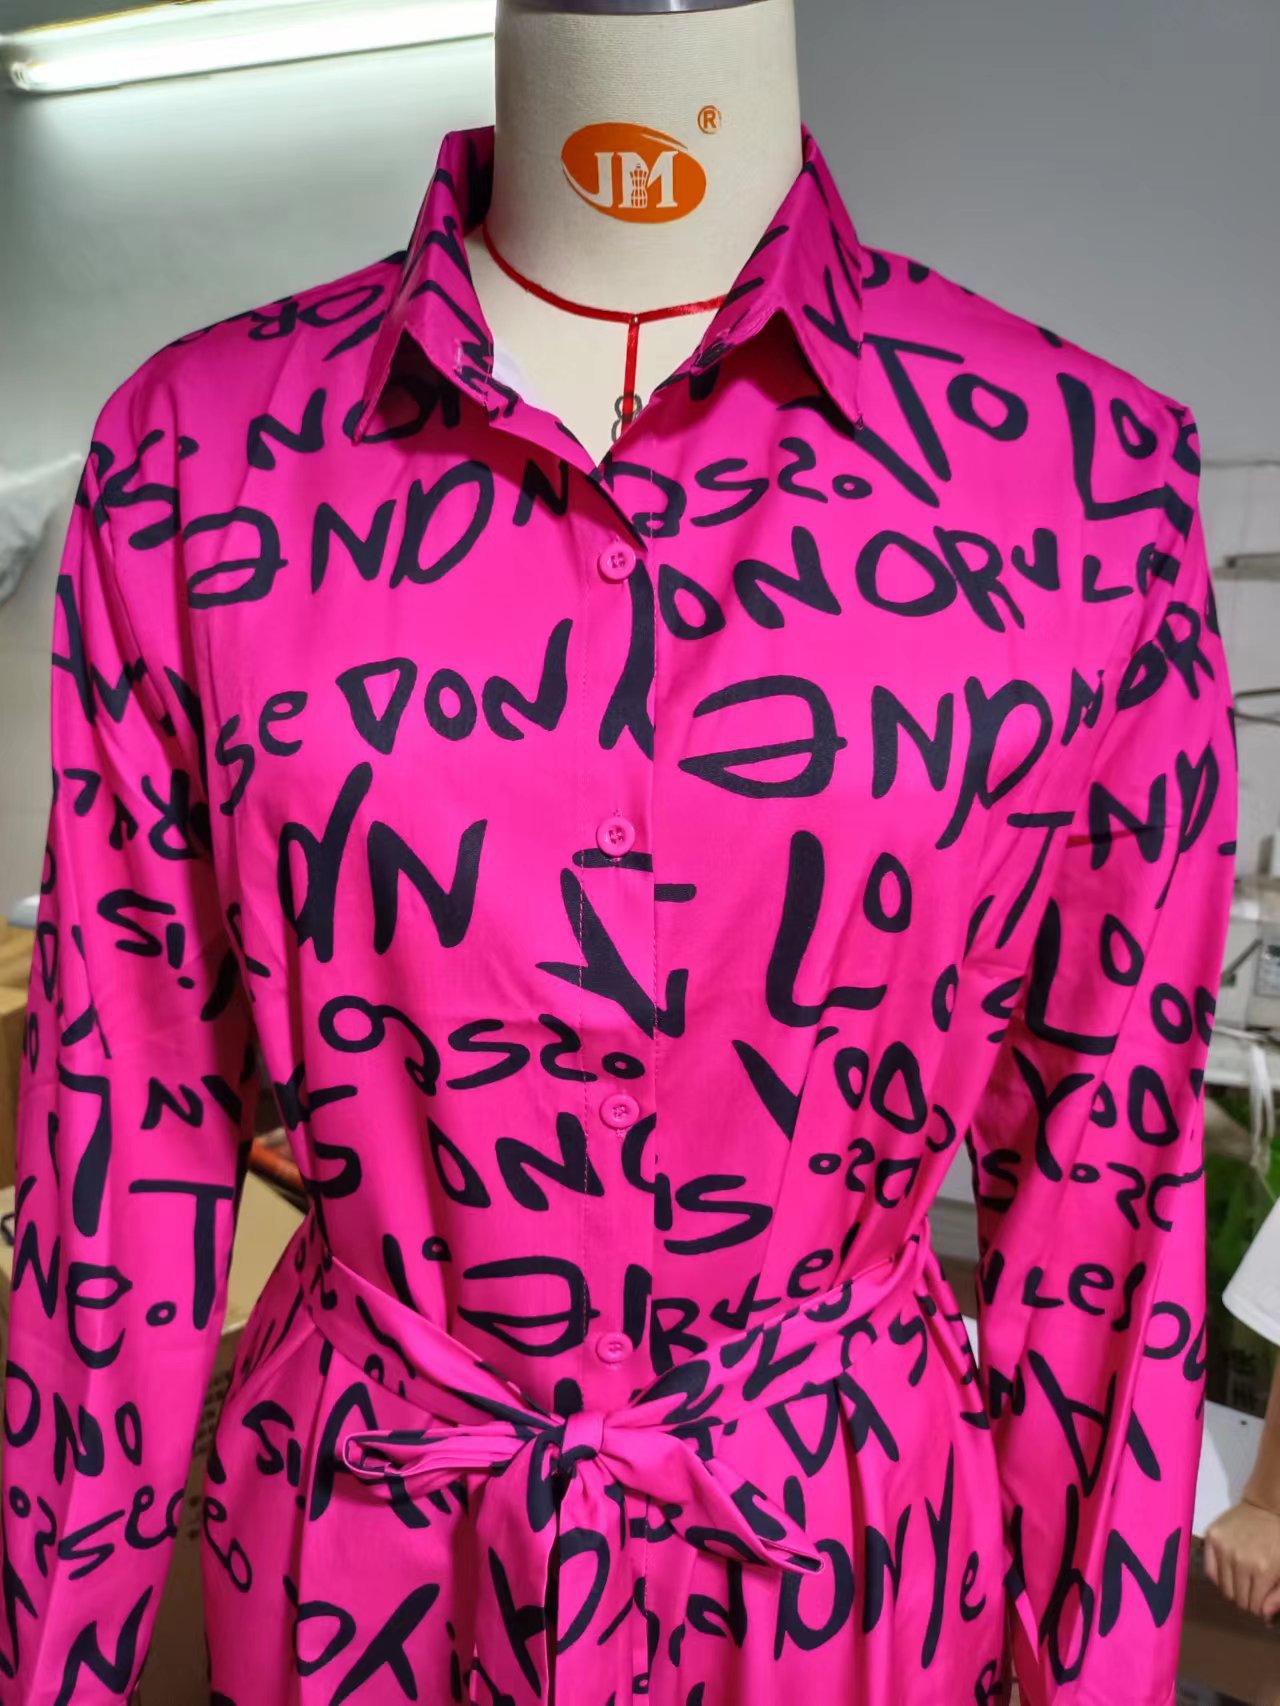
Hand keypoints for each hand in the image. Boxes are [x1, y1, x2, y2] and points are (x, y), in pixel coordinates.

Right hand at [1204, 1497, 1279, 1620]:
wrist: (1267, 1508)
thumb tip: (1264, 1614)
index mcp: (1263, 1570)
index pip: (1254, 1605)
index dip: (1259, 1608)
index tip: (1262, 1601)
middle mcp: (1240, 1561)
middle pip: (1237, 1598)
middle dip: (1246, 1600)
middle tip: (1252, 1591)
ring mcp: (1223, 1548)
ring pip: (1223, 1588)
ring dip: (1233, 1589)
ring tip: (1241, 1580)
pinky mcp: (1211, 1538)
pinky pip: (1210, 1571)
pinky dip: (1218, 1577)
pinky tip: (1228, 1572)